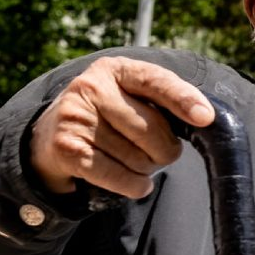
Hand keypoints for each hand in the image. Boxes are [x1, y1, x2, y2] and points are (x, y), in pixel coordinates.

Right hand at [28, 57, 214, 199]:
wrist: (49, 137)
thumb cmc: (108, 117)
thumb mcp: (131, 97)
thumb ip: (163, 102)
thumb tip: (203, 119)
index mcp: (116, 69)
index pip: (156, 81)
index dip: (183, 100)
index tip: (205, 117)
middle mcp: (91, 87)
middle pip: (152, 130)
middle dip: (165, 150)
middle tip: (158, 152)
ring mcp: (75, 117)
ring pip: (137, 158)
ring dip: (146, 169)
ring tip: (133, 160)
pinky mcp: (66, 149)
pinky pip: (118, 176)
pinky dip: (135, 186)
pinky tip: (136, 183)